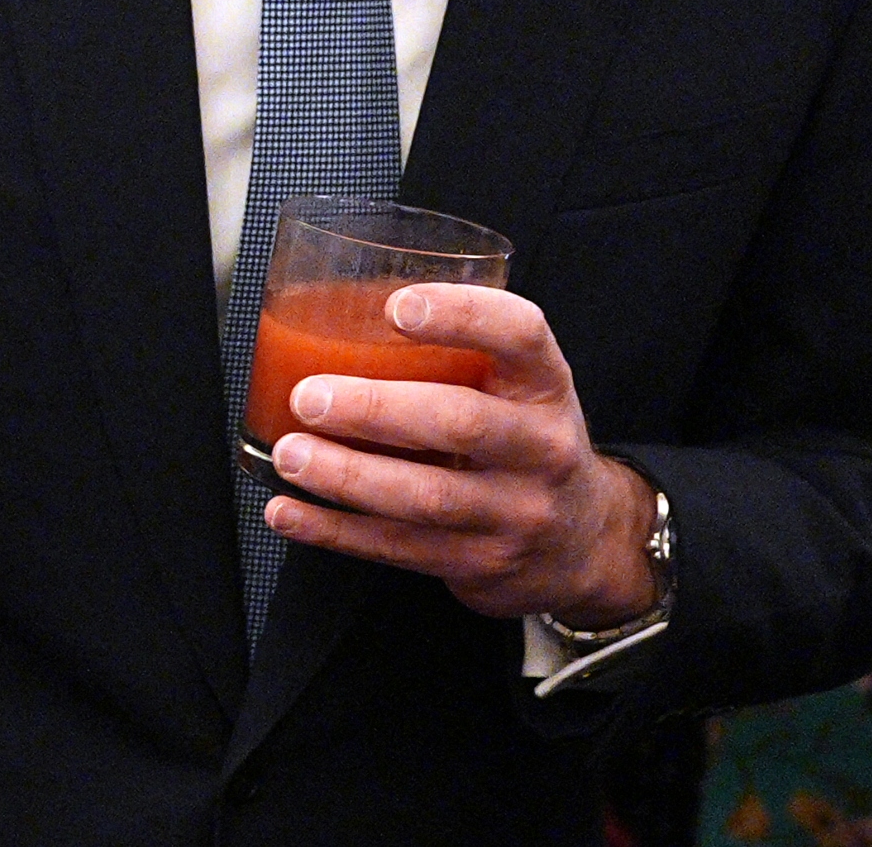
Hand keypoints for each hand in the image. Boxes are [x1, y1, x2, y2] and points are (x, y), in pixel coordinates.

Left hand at [262, 282, 658, 625]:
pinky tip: (288, 511)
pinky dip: (334, 531)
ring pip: (425, 497)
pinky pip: (400, 548)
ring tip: (290, 454)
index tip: (397, 307)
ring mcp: (517, 512)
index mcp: (545, 384)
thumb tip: (340, 313)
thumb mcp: (519, 389)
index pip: (520, 334)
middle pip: (460, 423)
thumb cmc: (524, 441)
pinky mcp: (483, 564)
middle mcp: (542, 447)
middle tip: (307, 397)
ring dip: (345, 475)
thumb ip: (458, 354)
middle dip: (374, 410)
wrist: (584, 542)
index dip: (462, 315)